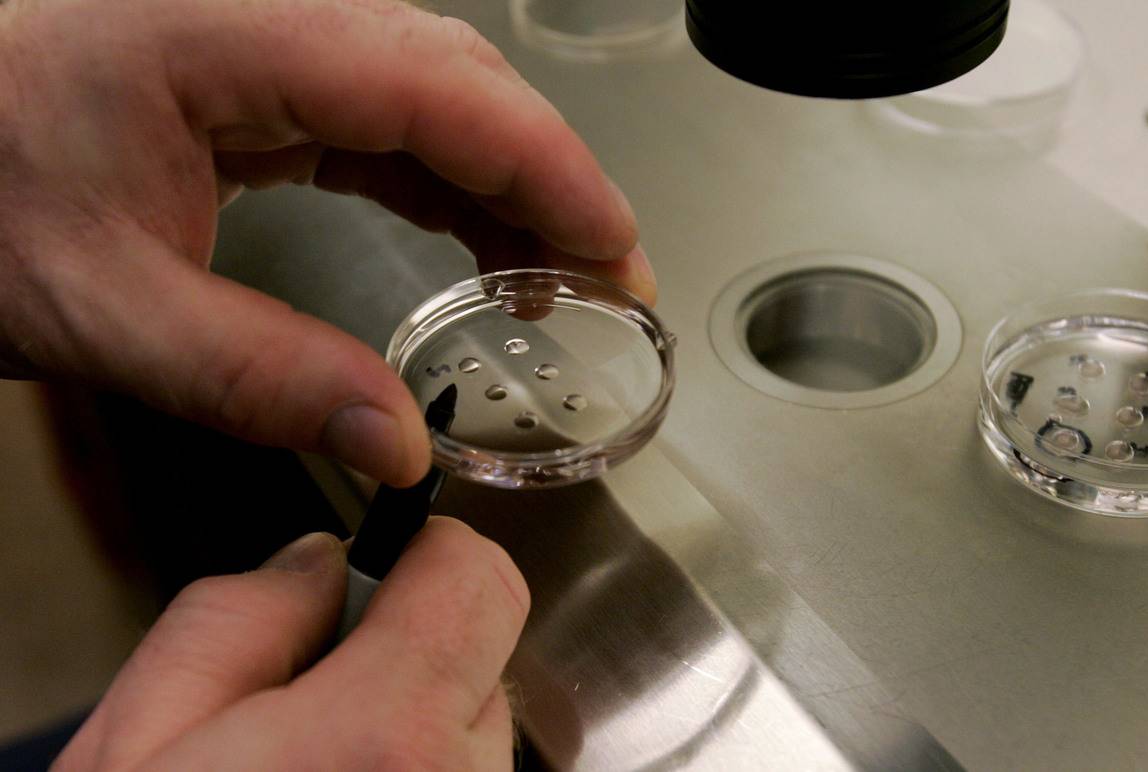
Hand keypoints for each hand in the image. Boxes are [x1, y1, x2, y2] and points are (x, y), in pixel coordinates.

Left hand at [0, 0, 654, 485]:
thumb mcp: (98, 308)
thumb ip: (253, 377)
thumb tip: (393, 441)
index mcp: (225, 32)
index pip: (437, 89)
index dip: (549, 169)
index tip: (615, 250)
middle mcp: (262, 14)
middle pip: (458, 78)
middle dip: (548, 178)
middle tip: (606, 281)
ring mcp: (263, 40)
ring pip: (433, 94)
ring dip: (508, 184)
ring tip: (554, 279)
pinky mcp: (258, 76)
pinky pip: (386, 117)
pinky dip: (448, 182)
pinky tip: (478, 242)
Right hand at [56, 520, 530, 769]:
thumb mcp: (137, 745)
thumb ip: (237, 619)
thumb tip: (318, 565)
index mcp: (385, 742)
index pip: (481, 579)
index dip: (425, 556)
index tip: (381, 571)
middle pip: (483, 657)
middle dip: (406, 655)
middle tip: (309, 710)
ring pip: (479, 737)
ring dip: (410, 734)